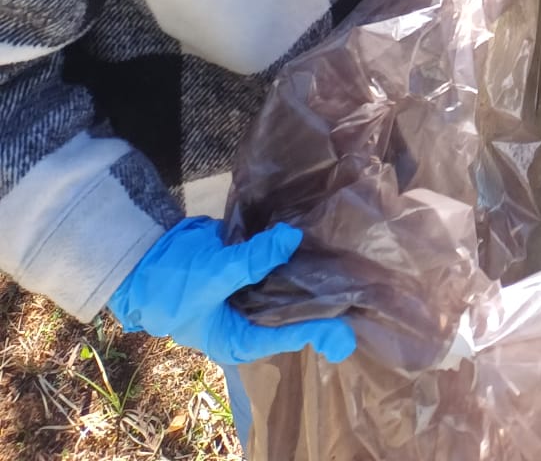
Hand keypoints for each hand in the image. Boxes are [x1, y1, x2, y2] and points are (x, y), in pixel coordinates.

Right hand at [110, 218, 356, 366]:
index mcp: (239, 339)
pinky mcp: (251, 267)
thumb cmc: (170, 283)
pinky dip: (293, 250)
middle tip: (358, 286)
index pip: (285, 337)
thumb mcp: (211, 276)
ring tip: (348, 259)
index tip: (346, 326)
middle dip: (322, 301)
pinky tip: (319, 236)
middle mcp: (251, 319)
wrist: (146, 255)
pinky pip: (277, 261)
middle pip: (293, 312)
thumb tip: (292, 239)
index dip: (317, 330)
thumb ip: (251, 261)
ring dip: (311, 270)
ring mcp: (252, 292)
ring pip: (288, 284)